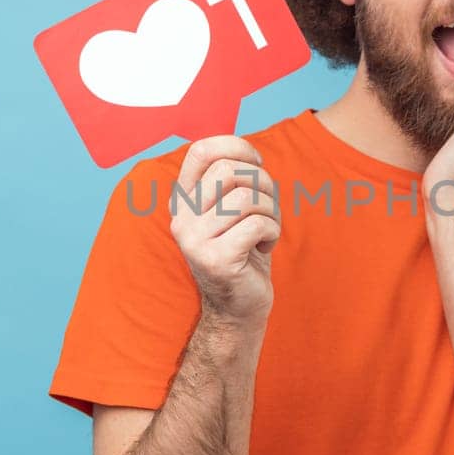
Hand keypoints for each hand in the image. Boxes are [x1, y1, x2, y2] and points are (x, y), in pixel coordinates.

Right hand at [169, 135, 281, 324]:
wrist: (238, 307)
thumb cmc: (243, 251)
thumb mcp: (233, 211)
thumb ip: (233, 182)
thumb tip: (250, 155)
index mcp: (182, 200)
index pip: (201, 150)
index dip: (237, 147)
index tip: (257, 164)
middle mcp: (181, 217)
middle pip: (230, 170)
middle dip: (263, 183)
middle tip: (267, 206)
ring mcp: (194, 239)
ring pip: (247, 198)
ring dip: (271, 212)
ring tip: (266, 230)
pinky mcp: (215, 259)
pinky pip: (257, 225)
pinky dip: (272, 232)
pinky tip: (263, 247)